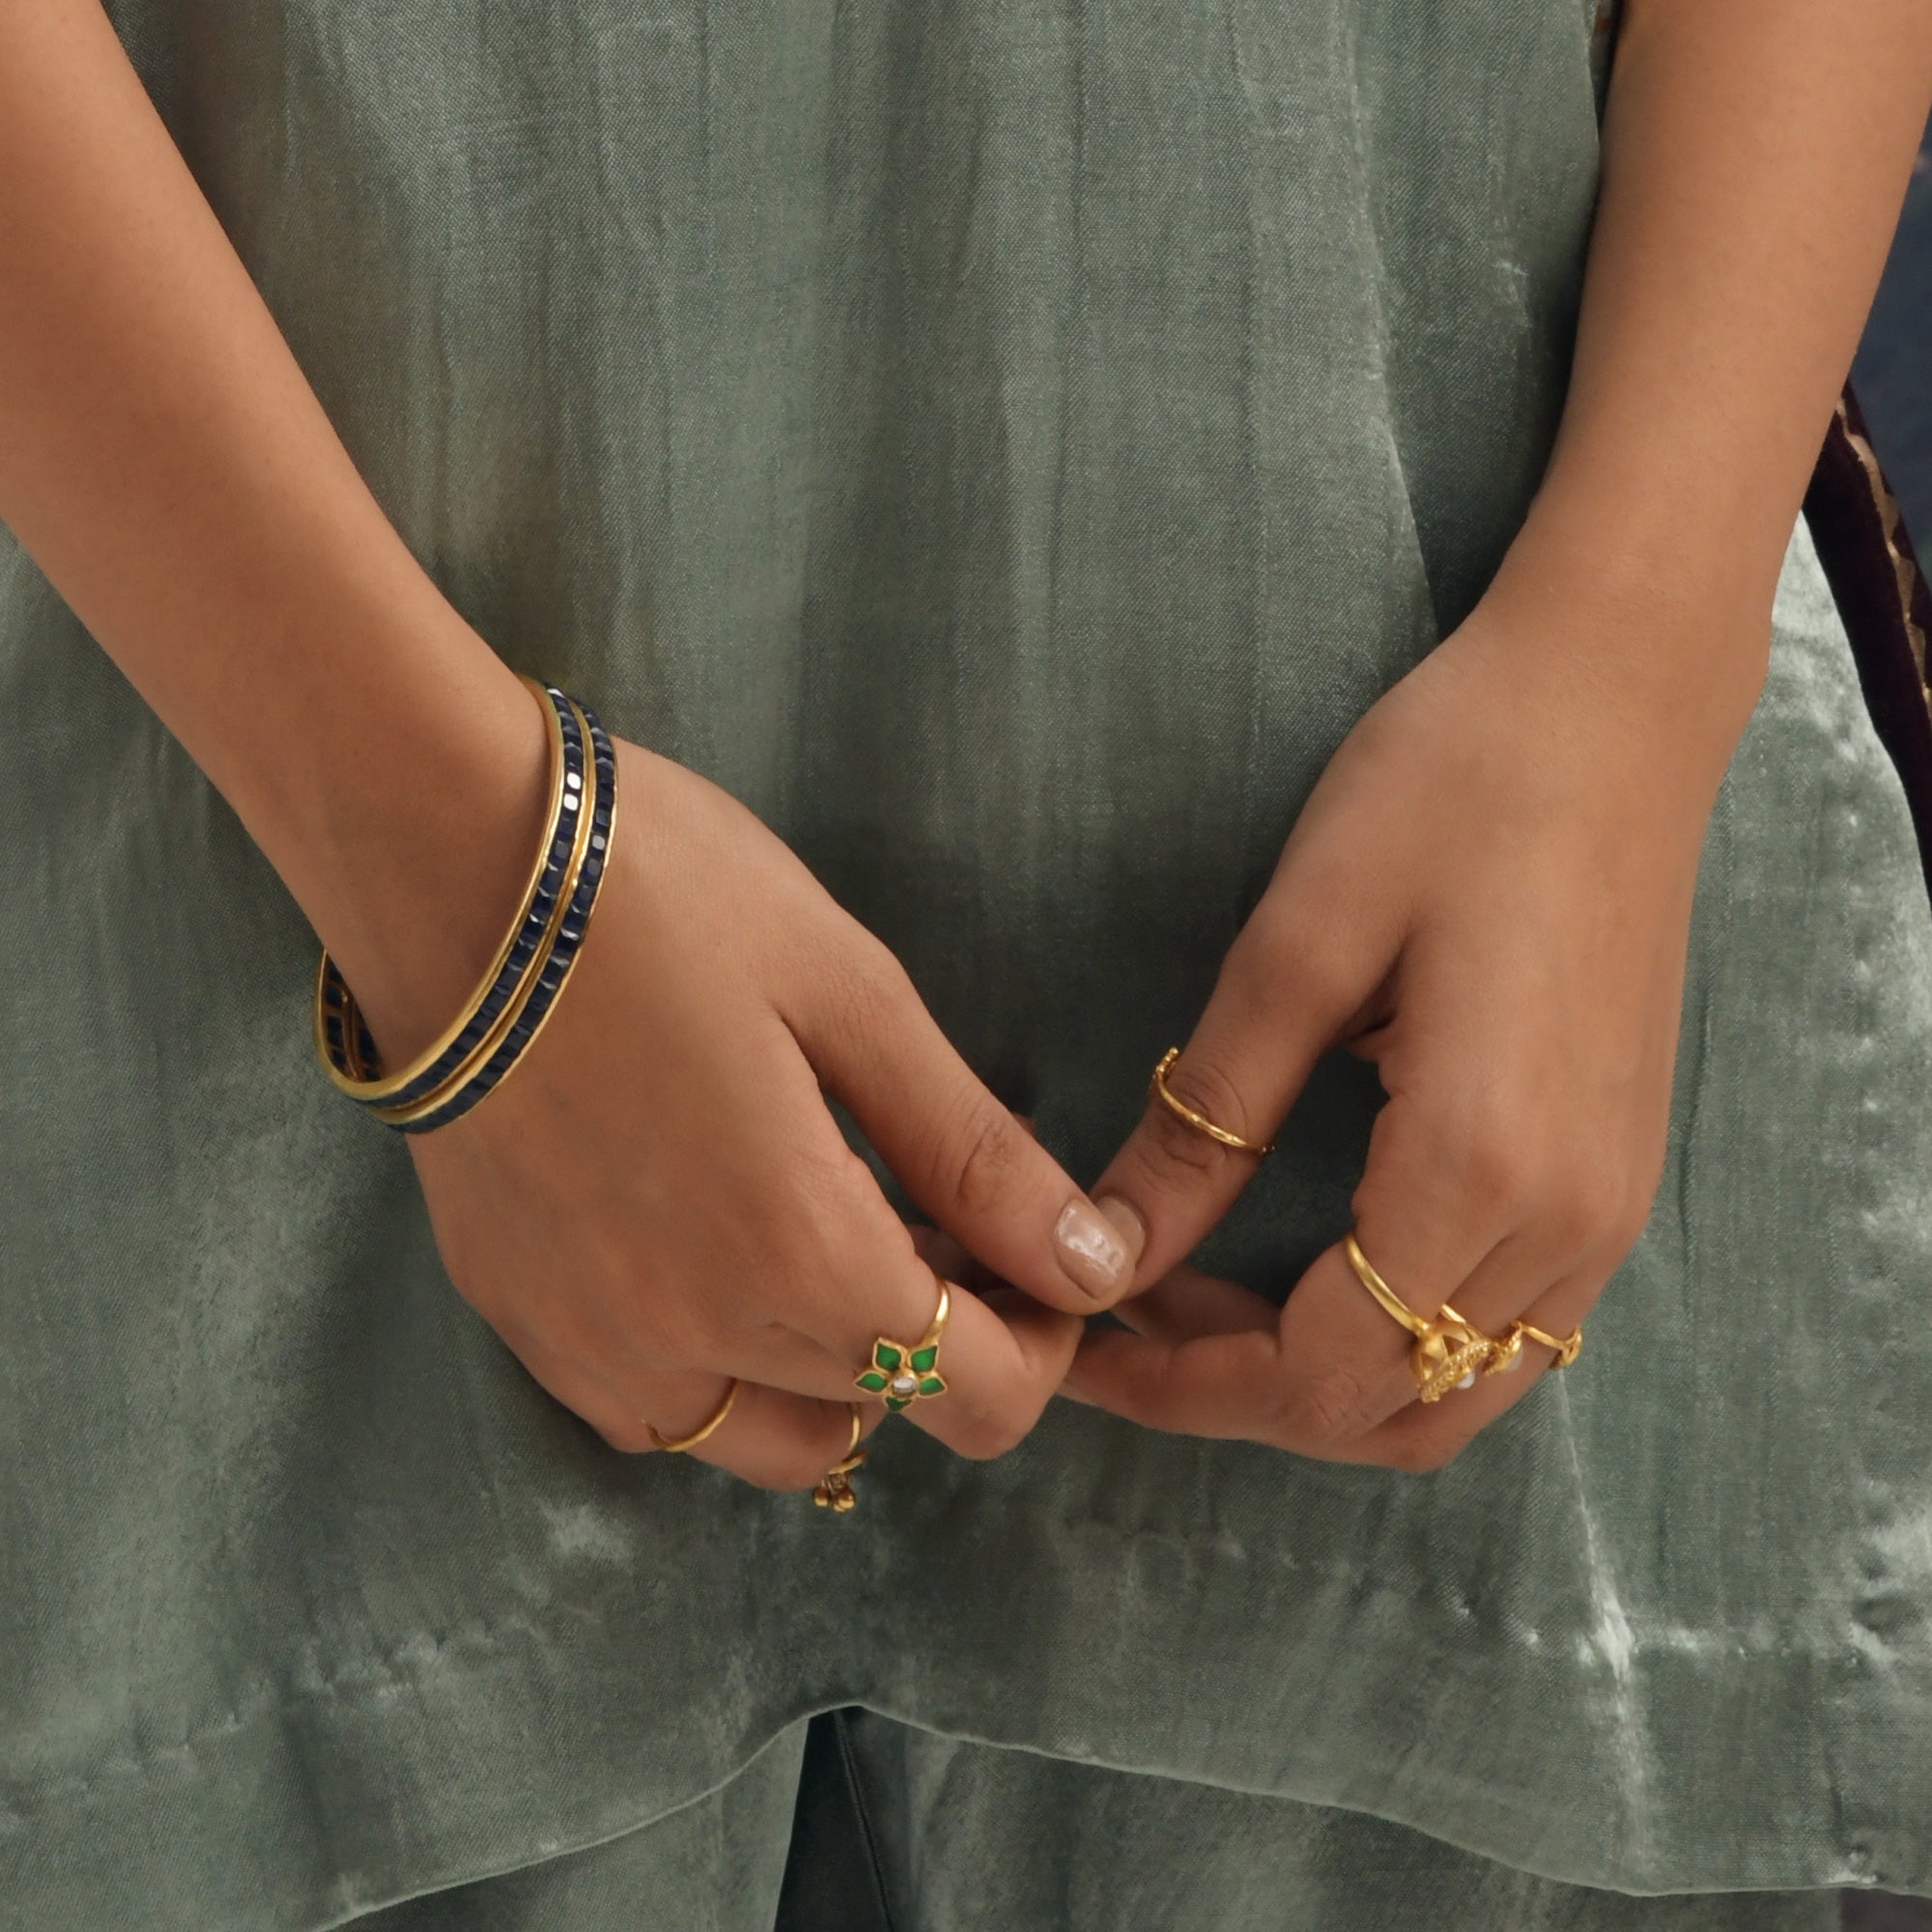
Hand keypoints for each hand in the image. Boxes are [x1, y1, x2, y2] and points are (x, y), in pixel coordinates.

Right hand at [373, 723, 1139, 1490]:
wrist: (442, 854)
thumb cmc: (665, 895)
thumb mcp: (853, 996)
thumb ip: (975, 1152)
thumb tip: (1093, 1265)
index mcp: (795, 1250)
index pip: (974, 1397)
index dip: (1040, 1343)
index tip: (1036, 1256)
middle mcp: (687, 1334)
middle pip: (879, 1412)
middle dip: (944, 1337)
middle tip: (935, 1211)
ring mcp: (584, 1340)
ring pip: (765, 1440)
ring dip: (833, 1373)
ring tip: (830, 1235)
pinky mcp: (513, 1315)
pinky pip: (655, 1413)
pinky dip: (720, 1372)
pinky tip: (718, 1251)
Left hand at [1064, 577, 1761, 1469]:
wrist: (1614, 704)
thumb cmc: (1450, 788)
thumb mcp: (1299, 946)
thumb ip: (1207, 1120)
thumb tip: (1107, 1252)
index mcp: (1478, 1164)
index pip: (1320, 1375)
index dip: (1185, 1387)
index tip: (1085, 1344)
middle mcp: (1567, 1220)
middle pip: (1389, 1412)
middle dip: (1240, 1396)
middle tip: (1127, 1320)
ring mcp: (1610, 1208)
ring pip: (1456, 1392)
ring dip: (1322, 1379)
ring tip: (1202, 1299)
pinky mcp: (1617, 1174)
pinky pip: (1503, 1328)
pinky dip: (1397, 1340)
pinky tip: (1312, 1262)